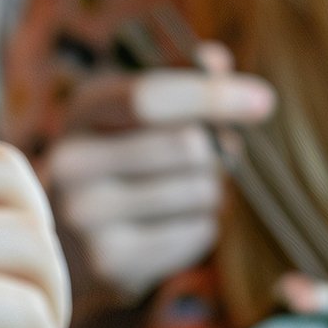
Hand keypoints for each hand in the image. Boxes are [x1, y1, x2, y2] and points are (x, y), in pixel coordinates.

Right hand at [44, 46, 274, 308]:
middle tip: (216, 156)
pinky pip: (198, 233)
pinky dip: (199, 226)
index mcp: (80, 112)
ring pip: (201, 192)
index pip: (149, 97)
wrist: (64, 245)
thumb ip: (177, 81)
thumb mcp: (133, 112)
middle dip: (217, 150)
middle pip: (187, 147)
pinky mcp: (112, 265)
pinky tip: (166, 226)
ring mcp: (87, 219)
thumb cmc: (116, 162)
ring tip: (179, 194)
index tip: (263, 100)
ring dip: (210, 190)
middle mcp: (72, 164)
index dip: (211, 95)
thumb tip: (219, 62)